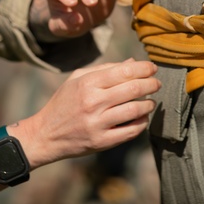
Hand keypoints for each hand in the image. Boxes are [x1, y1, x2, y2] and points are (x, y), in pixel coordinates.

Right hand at [12, 58, 158, 166]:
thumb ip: (105, 69)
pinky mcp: (102, 142)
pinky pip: (131, 131)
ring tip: (150, 101)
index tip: (153, 68)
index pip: (124, 71)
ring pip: (136, 110)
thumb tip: (133, 62)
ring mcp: (98, 123)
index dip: (144, 68)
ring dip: (149, 104)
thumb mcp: (77, 79)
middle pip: (134, 89)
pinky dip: (142, 122)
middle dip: (151, 84)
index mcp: (88, 83)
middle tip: (157, 83)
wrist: (46, 134)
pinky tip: (142, 117)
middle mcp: (93, 102)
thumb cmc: (64, 102)